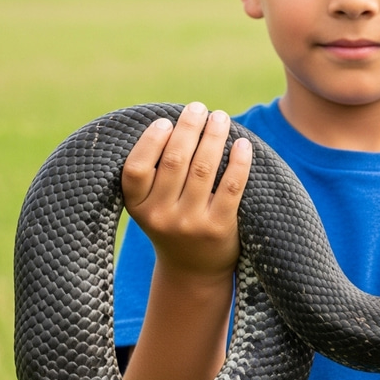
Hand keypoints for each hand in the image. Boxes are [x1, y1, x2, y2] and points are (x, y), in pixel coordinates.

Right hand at [121, 102, 252, 281]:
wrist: (194, 271)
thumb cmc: (173, 223)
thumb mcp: (153, 204)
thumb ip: (157, 172)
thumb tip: (179, 121)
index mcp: (138, 206)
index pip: (136, 169)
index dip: (150, 142)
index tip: (165, 121)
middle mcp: (160, 216)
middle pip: (174, 162)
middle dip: (188, 128)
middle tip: (199, 108)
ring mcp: (190, 223)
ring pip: (203, 169)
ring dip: (213, 137)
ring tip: (220, 117)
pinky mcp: (219, 228)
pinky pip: (230, 187)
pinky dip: (238, 162)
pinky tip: (242, 144)